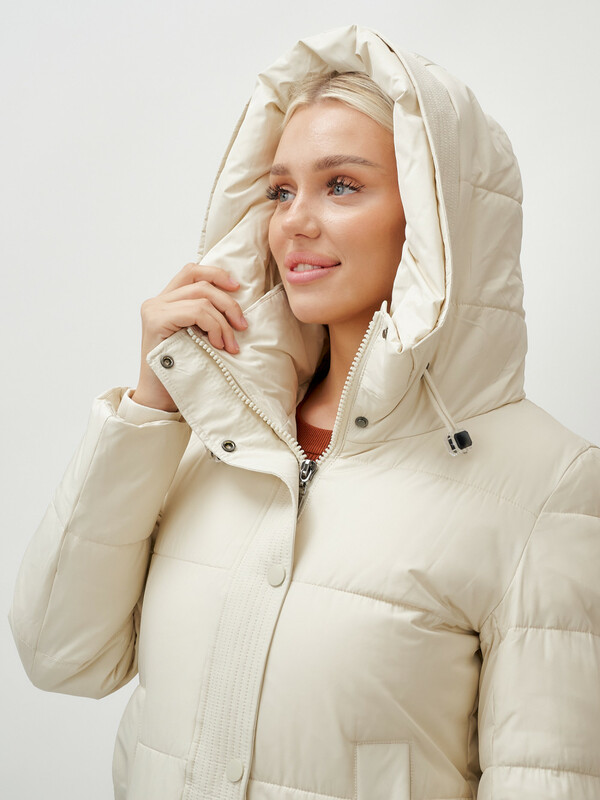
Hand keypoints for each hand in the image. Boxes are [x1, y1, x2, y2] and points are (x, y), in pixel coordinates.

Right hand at [130, 262, 247, 411]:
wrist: (161, 398)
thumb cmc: (183, 370)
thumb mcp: (197, 337)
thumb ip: (204, 317)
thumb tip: (235, 305)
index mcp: (165, 301)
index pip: (192, 272)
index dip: (216, 274)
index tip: (237, 288)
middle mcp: (156, 302)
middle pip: (201, 283)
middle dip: (228, 303)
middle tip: (242, 326)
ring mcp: (154, 310)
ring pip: (202, 297)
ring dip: (223, 321)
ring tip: (230, 345)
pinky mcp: (156, 321)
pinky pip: (196, 311)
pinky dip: (214, 326)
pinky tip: (217, 344)